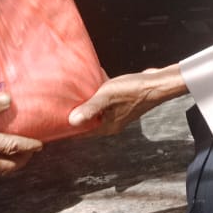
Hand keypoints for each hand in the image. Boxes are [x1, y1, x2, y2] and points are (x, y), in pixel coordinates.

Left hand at [68, 65, 188, 136]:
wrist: (157, 83)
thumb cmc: (134, 90)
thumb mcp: (107, 97)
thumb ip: (90, 108)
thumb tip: (71, 121)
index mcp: (107, 126)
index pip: (82, 132)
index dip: (68, 128)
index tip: (55, 123)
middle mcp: (112, 122)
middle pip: (88, 121)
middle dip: (75, 114)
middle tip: (60, 106)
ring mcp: (117, 113)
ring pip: (96, 110)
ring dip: (86, 102)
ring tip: (72, 93)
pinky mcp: (122, 102)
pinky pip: (104, 100)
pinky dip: (97, 93)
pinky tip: (92, 80)